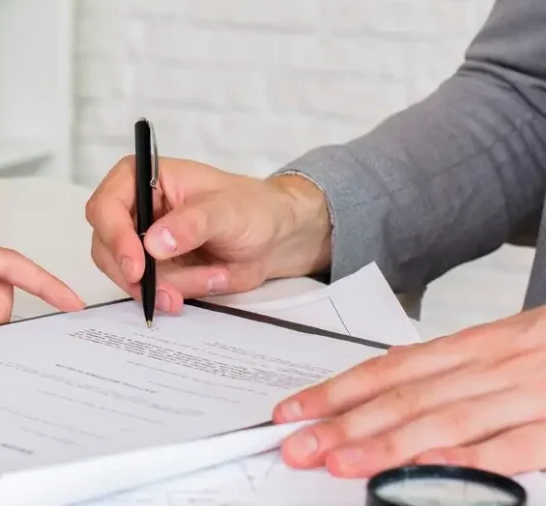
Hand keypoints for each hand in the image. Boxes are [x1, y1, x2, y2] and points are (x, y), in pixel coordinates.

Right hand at [84, 156, 331, 313]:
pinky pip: (147, 289)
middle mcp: (133, 208)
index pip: (106, 206)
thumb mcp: (227, 210)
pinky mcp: (152, 268)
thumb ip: (192, 224)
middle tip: (168, 293)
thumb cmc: (251, 208)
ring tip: (210, 278)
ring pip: (125, 274)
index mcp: (142, 177)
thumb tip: (154, 243)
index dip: (114, 237)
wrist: (273, 237)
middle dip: (139, 274)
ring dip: (164, 286)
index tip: (137, 267)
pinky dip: (173, 294)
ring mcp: (139, 240)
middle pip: (106, 246)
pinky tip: (207, 282)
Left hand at [274, 307, 545, 477]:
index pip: (388, 370)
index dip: (336, 391)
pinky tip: (427, 470)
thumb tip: (387, 379)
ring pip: (445, 421)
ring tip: (338, 462)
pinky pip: (513, 446)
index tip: (293, 412)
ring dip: (386, 445)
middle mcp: (492, 366)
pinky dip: (468, 459)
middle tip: (297, 445)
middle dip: (344, 424)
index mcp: (474, 346)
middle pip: (405, 398)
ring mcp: (529, 395)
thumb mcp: (500, 345)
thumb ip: (447, 365)